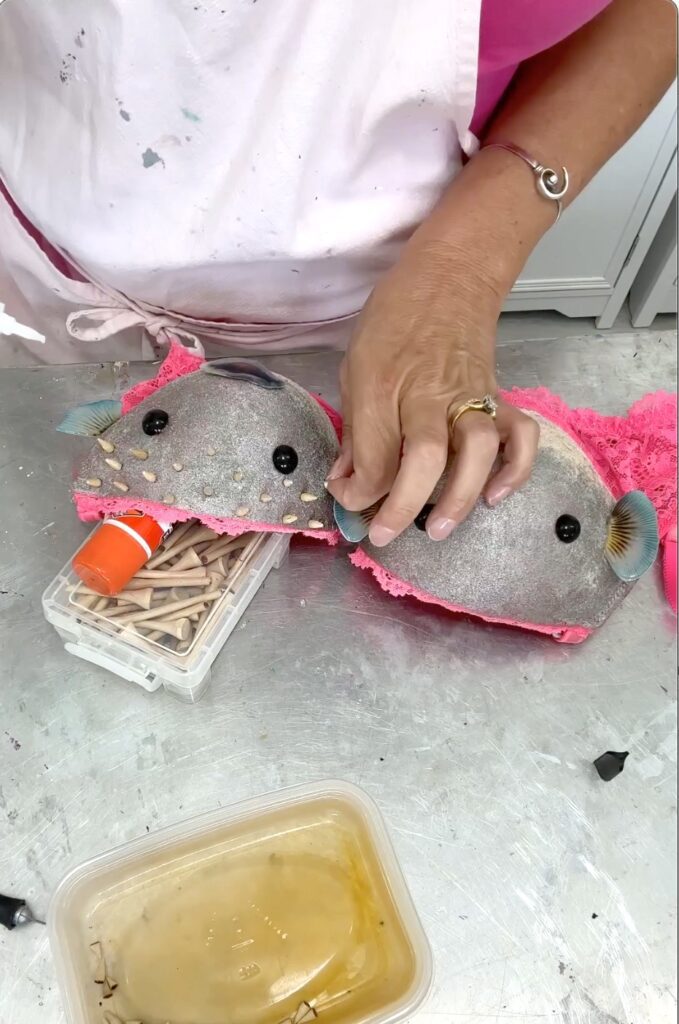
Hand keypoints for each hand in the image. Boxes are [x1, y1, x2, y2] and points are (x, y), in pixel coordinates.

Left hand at [325, 242, 539, 545]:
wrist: (450, 275)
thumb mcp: (355, 365)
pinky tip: (495, 496)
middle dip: (402, 506)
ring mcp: (470, 394)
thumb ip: (354, 428)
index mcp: (381, 383)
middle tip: (384, 535)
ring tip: (437, 528)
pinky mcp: (500, 395)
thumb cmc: (394, 319)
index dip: (357, 491)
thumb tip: (347, 483)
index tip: (350, 501)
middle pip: (424, 458)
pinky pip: (519, 436)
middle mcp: (427, 393)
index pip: (372, 453)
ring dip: (459, 496)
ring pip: (477, 450)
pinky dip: (515, 470)